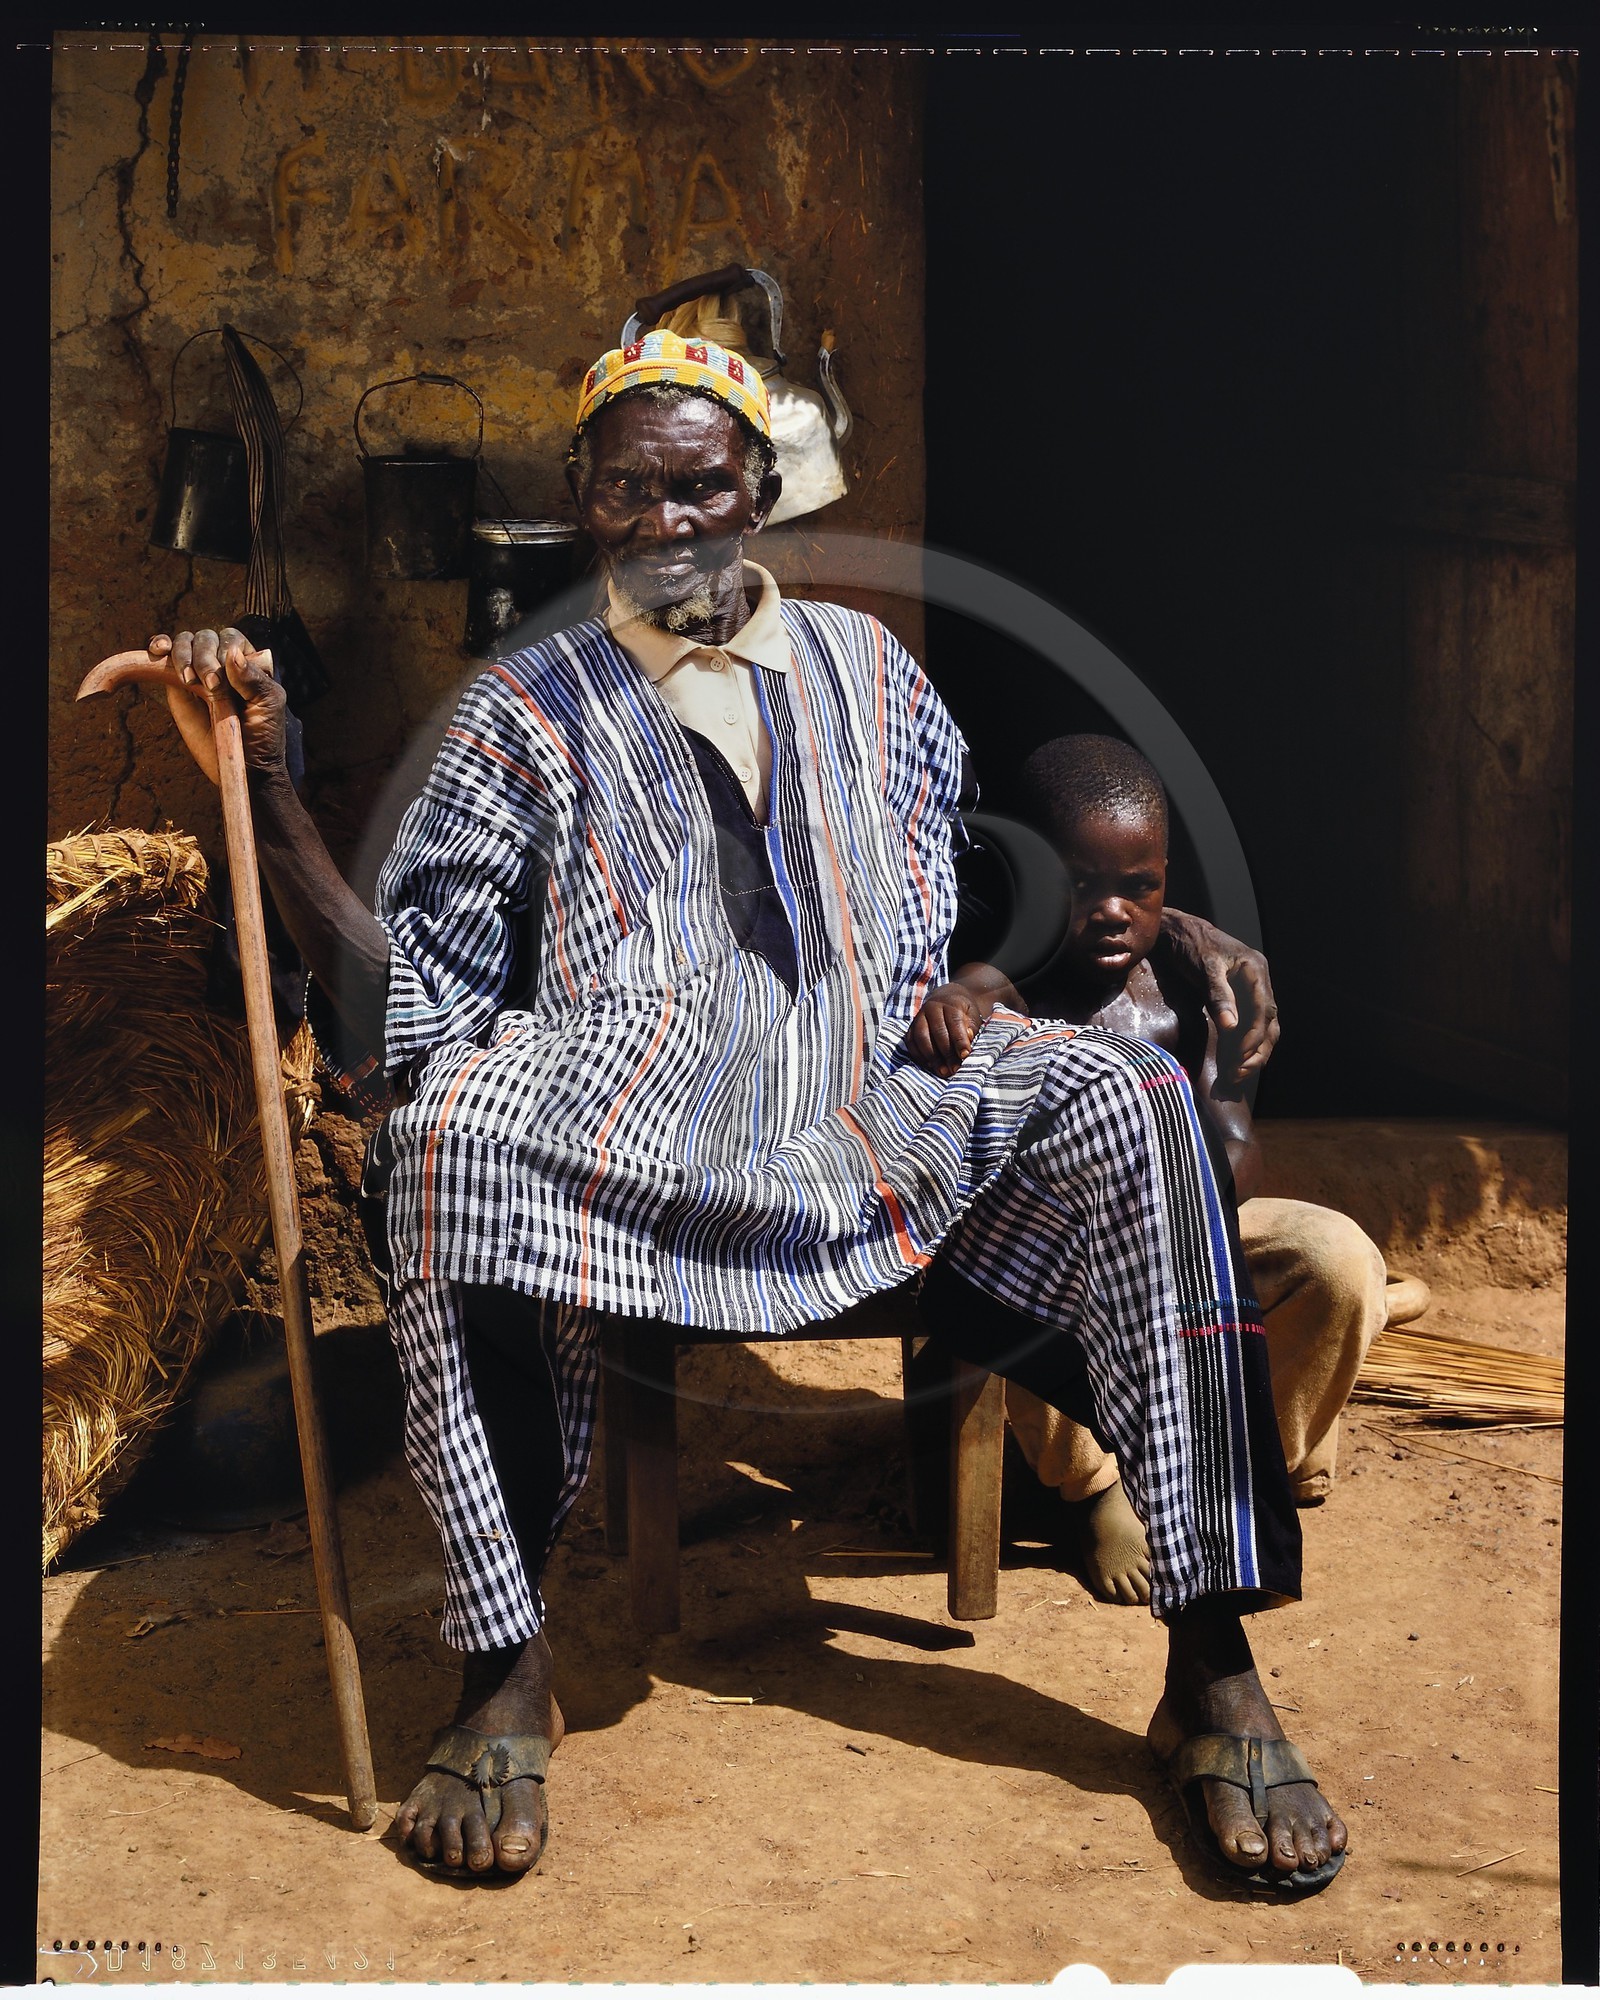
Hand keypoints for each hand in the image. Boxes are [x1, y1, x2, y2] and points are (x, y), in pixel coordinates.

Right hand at [154, 627, 287, 787]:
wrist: (243, 766)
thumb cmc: (262, 735)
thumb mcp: (267, 705)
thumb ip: (253, 679)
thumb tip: (231, 653)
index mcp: (247, 663)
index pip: (230, 639)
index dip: (223, 650)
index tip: (222, 680)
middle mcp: (221, 663)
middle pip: (205, 638)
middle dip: (203, 656)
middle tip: (208, 685)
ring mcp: (198, 672)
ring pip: (185, 642)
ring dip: (182, 653)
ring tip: (188, 679)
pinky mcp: (176, 685)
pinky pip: (164, 658)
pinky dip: (160, 646)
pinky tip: (158, 650)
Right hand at [908, 985, 983, 1077]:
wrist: (946, 999)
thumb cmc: (963, 1012)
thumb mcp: (973, 1016)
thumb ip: (971, 1028)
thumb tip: (968, 1039)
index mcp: (950, 1003)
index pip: (954, 1022)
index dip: (959, 1040)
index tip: (964, 1055)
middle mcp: (932, 1008)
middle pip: (937, 1031)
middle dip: (946, 1052)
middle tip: (954, 1069)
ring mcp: (919, 1017)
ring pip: (921, 1037)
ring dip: (931, 1056)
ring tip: (942, 1071)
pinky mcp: (911, 1026)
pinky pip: (911, 1042)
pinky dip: (919, 1055)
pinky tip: (929, 1065)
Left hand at [1159, 908, 1279, 1083]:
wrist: (1177, 932)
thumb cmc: (1190, 945)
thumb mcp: (1204, 968)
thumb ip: (1218, 996)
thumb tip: (1231, 1027)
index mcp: (1256, 970)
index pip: (1264, 1010)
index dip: (1254, 1037)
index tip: (1240, 1058)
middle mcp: (1259, 981)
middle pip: (1268, 1022)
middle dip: (1256, 1051)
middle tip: (1237, 1074)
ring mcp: (1251, 990)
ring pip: (1262, 1027)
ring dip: (1252, 1052)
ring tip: (1235, 1074)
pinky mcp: (1239, 998)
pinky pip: (1248, 1024)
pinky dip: (1243, 1044)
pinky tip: (1233, 1060)